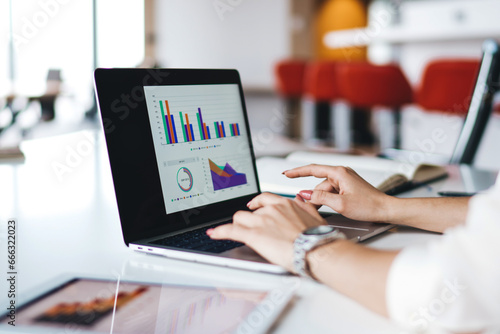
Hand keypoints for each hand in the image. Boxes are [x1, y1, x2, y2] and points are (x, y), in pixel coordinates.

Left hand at [207, 192, 325, 271]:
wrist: (316, 250)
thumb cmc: (317, 238)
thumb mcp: (314, 216)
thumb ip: (304, 206)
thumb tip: (300, 199)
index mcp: (285, 204)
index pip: (264, 198)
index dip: (256, 203)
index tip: (253, 205)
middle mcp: (271, 209)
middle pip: (250, 210)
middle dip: (248, 219)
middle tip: (249, 228)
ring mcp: (261, 221)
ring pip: (239, 218)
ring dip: (237, 225)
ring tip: (237, 233)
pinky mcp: (254, 235)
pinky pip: (231, 230)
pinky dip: (220, 231)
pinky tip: (214, 233)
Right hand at [284, 164, 392, 222]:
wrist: (386, 209)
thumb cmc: (369, 206)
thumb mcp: (340, 204)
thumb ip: (320, 198)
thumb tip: (304, 194)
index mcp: (339, 173)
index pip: (313, 169)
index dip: (297, 171)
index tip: (286, 173)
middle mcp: (342, 174)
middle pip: (319, 184)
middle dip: (313, 196)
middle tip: (307, 208)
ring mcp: (345, 180)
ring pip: (325, 190)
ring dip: (322, 200)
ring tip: (328, 212)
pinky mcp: (348, 187)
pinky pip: (332, 193)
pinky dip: (329, 200)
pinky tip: (332, 208)